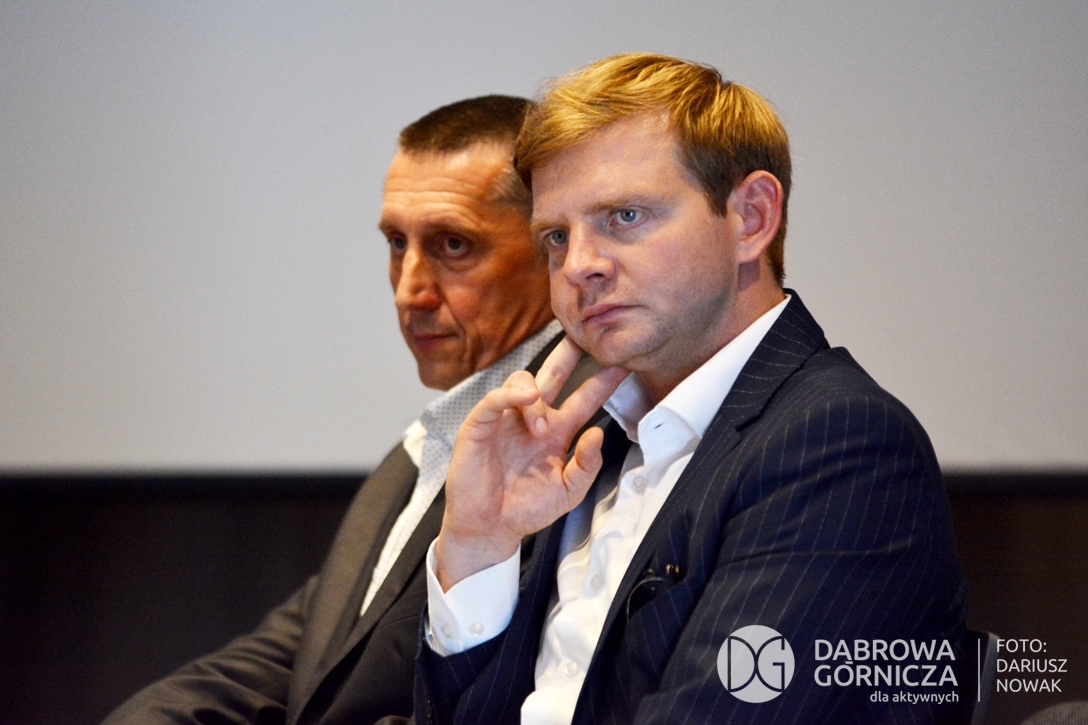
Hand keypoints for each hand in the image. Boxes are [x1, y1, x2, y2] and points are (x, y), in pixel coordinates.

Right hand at [434, 337, 627, 589]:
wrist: (490, 528)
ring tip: (540, 430)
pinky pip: (495, 399)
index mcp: (558, 432)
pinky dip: (510, 395)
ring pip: (524, 381)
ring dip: (537, 398)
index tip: (625, 363)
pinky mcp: (481, 425)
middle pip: (555, 372)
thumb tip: (598, 432)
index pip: (585, 397)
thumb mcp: (568, 492)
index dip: (603, 381)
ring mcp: (507, 419)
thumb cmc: (526, 509)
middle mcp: (534, 418)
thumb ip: (586, 465)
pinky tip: (524, 400)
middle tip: (586, 333)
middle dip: (570, 351)